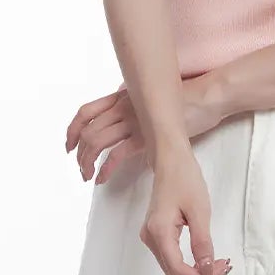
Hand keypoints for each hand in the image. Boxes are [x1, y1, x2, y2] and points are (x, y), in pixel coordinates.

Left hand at [64, 72, 228, 185]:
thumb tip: (123, 114)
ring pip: (98, 142)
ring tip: (88, 176)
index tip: (69, 145)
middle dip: (79, 153)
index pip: (85, 112)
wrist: (205, 98)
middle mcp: (122, 107)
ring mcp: (133, 121)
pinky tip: (103, 178)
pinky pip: (117, 154)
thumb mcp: (150, 96)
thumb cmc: (183, 99)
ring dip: (88, 162)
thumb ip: (134, 104)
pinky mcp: (146, 136)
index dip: (72, 130)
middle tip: (80, 167)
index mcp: (120, 97)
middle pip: (88, 131)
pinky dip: (106, 168)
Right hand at [140, 144, 231, 274]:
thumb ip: (202, 244)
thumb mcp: (200, 211)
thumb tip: (206, 272)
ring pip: (173, 270)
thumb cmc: (184, 178)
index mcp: (159, 232)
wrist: (170, 161)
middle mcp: (150, 238)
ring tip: (218, 265)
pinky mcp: (156, 235)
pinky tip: (206, 260)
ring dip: (196, 273)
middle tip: (223, 270)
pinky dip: (190, 265)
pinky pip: (172, 259)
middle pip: (174, 274)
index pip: (177, 269)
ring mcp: (151, 238)